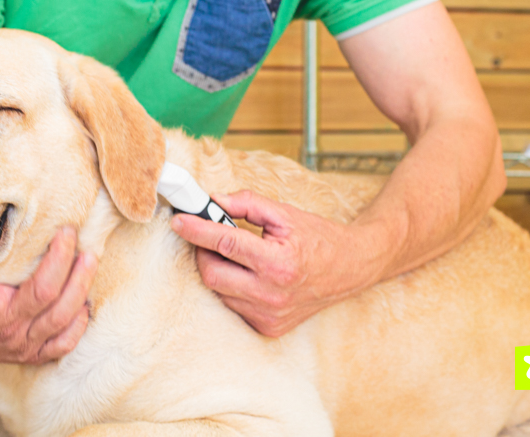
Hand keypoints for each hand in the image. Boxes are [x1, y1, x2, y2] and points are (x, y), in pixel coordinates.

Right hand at [0, 225, 97, 365]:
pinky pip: (64, 343)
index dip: (37, 263)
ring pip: (62, 318)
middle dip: (63, 261)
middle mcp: (4, 330)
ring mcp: (21, 345)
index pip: (10, 290)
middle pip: (45, 296)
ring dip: (80, 285)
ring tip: (89, 257)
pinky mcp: (32, 354)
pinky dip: (79, 322)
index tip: (52, 231)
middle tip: (70, 233)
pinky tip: (85, 298)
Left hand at [170, 191, 378, 336]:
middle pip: (211, 273)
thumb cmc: (318, 238)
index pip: (224, 242)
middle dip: (203, 251)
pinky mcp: (268, 328)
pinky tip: (248, 275)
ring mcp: (269, 316)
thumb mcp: (284, 213)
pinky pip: (233, 305)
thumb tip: (212, 201)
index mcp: (278, 262)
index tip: (179, 220)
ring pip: (219, 291)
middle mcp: (272, 294)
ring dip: (218, 269)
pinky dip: (232, 287)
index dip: (197, 229)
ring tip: (236, 254)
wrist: (350, 268)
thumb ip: (246, 203)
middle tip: (210, 235)